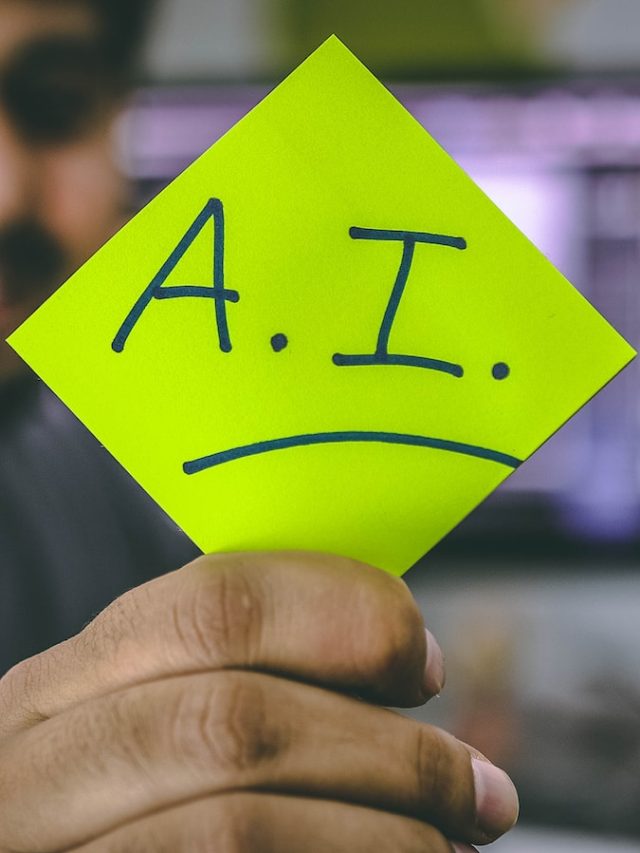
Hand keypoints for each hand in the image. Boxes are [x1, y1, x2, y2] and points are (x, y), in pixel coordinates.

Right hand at [0, 552, 517, 851]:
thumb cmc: (128, 809)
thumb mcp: (140, 728)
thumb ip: (225, 680)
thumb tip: (394, 649)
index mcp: (58, 689)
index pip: (211, 604)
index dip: (339, 616)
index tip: (420, 660)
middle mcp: (32, 771)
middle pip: (232, 720)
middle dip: (385, 751)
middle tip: (476, 785)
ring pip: (236, 825)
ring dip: (382, 834)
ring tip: (450, 845)